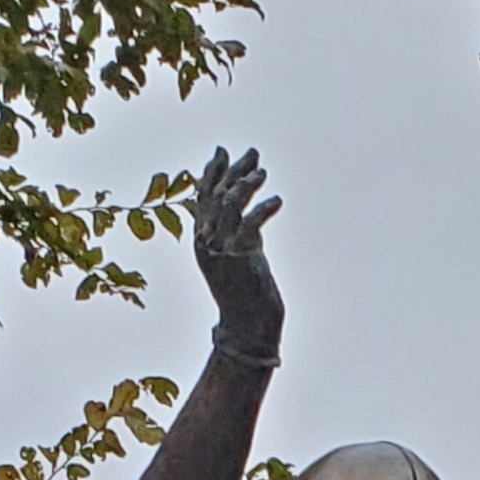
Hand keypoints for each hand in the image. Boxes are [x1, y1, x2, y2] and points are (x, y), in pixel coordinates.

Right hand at [192, 144, 281, 349]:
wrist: (247, 327)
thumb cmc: (245, 296)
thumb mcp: (239, 257)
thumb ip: (242, 234)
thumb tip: (253, 212)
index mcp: (202, 240)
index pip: (203, 197)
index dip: (212, 172)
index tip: (222, 152)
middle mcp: (207, 242)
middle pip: (217, 194)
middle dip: (233, 170)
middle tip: (252, 153)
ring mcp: (222, 248)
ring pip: (231, 203)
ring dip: (247, 184)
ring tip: (263, 173)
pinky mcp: (240, 256)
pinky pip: (250, 222)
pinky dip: (263, 208)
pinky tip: (276, 201)